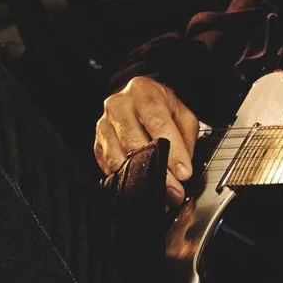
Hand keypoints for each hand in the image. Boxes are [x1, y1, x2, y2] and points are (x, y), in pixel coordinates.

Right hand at [93, 76, 199, 199]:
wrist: (139, 102)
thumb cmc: (162, 110)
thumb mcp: (182, 116)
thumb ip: (185, 140)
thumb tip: (180, 171)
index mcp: (143, 92)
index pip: (157, 123)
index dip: (172, 151)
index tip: (183, 173)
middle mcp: (119, 105)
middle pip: (134, 142)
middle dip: (157, 171)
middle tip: (174, 190)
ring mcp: (104, 124)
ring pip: (116, 157)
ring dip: (138, 179)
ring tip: (157, 190)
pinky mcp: (97, 143)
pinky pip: (107, 165)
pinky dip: (123, 178)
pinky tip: (138, 184)